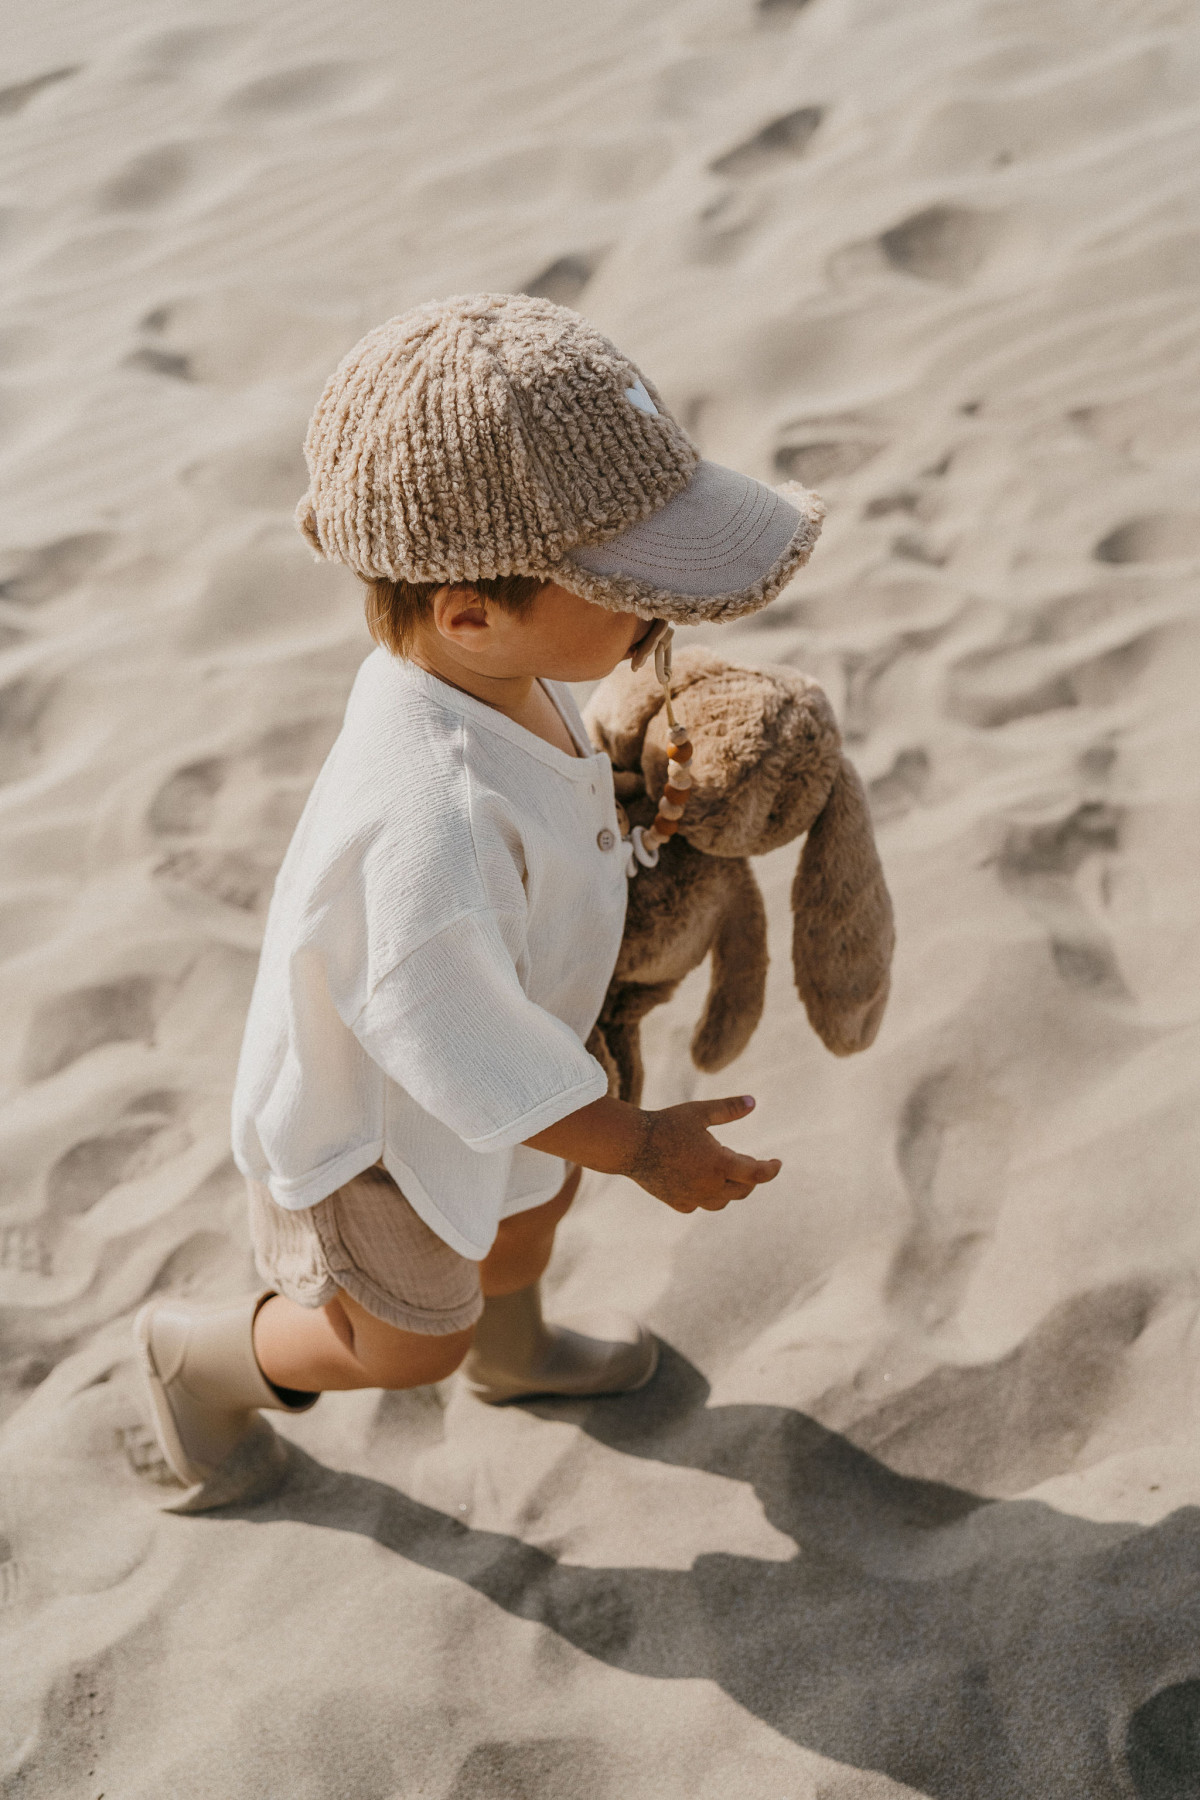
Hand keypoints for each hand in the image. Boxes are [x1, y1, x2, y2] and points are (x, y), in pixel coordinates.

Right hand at [627, 1095, 780, 1213]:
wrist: (631, 1145)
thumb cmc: (666, 1124)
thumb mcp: (700, 1112)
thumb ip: (729, 1108)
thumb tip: (753, 1102)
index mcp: (720, 1164)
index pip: (757, 1174)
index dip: (771, 1169)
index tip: (777, 1163)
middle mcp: (710, 1186)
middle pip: (743, 1189)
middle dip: (749, 1176)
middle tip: (748, 1161)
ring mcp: (694, 1198)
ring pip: (723, 1201)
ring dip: (729, 1188)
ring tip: (724, 1170)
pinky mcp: (678, 1203)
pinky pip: (700, 1204)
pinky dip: (706, 1195)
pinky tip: (701, 1182)